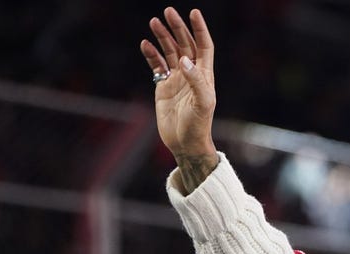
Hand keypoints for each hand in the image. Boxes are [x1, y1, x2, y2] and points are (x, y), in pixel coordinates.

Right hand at [141, 7, 218, 180]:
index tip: (194, 12)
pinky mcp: (163, 87)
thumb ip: (195, 81)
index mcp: (204, 75)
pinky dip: (151, 54)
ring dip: (162, 37)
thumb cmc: (198, 125)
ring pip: (169, 52)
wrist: (185, 144)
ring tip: (154, 22)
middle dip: (177, 28)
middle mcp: (191, 74)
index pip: (204, 46)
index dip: (200, 29)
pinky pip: (157, 65)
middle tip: (168, 12)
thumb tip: (184, 60)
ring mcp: (177, 79)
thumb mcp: (202, 104)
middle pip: (185, 44)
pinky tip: (145, 44)